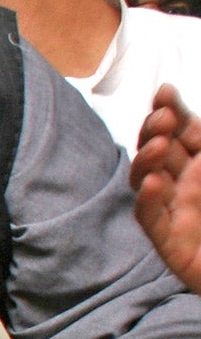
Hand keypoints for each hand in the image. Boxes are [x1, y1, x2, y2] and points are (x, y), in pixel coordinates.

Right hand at [131, 84, 200, 291]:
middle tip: (162, 118)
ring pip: (147, 181)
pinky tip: (153, 183)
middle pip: (159, 152)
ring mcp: (178, 214)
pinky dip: (147, 200)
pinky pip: (150, 220)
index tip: (165, 93)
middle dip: (155, 131)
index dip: (171, 112)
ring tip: (159, 145)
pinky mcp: (171, 245)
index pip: (182, 132)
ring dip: (147, 160)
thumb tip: (189, 110)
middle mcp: (190, 187)